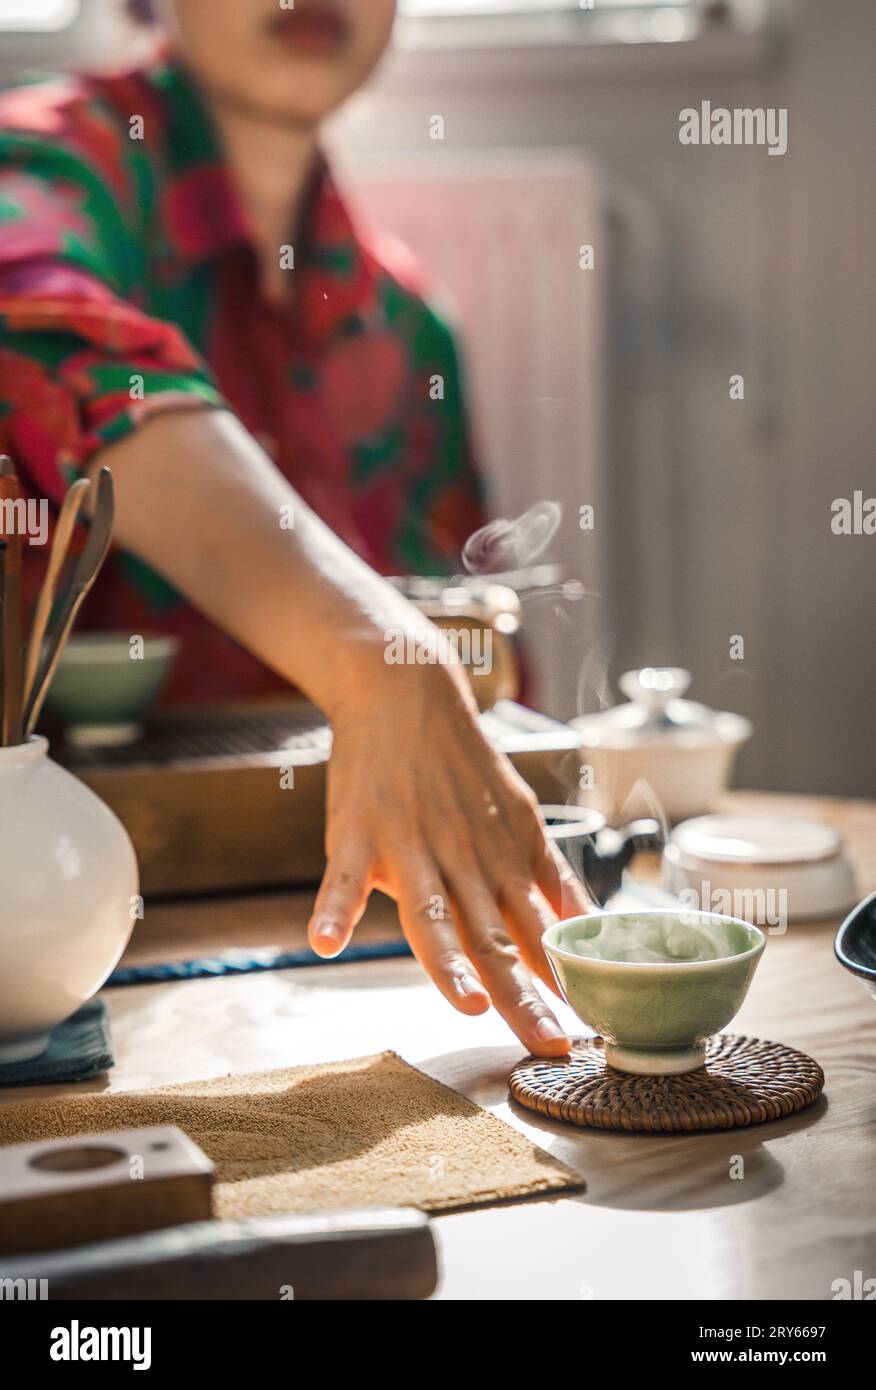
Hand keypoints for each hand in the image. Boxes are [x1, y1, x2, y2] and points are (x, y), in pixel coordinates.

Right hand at [307, 653, 590, 1055]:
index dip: (562, 984)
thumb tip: (588, 925)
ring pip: (432, 913)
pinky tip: (325, 942)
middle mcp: (464, 863)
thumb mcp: (521, 816)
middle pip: (494, 938)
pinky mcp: (360, 832)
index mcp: (502, 864)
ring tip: (466, 1003)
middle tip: (546, 1043)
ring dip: (449, 960)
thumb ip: (547, 877)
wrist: (406, 695)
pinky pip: (345, 876)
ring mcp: (411, 848)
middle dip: (523, 994)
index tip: (587, 1032)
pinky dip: (335, 908)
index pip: (538, 935)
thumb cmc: (462, 764)